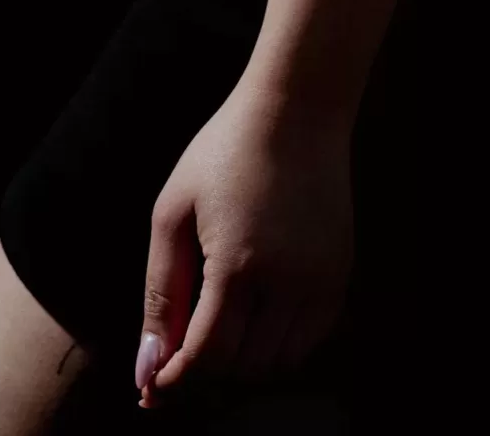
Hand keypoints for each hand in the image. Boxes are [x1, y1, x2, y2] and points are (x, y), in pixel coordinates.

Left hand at [135, 75, 354, 408]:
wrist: (297, 106)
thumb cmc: (226, 150)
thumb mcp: (173, 211)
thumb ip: (160, 293)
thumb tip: (148, 367)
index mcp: (238, 265)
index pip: (206, 356)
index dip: (174, 377)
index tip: (154, 382)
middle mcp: (287, 280)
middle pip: (242, 365)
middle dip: (207, 366)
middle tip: (185, 345)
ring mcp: (321, 278)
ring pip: (279, 360)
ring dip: (245, 358)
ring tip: (223, 325)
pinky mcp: (341, 270)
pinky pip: (312, 337)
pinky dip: (283, 342)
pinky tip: (259, 313)